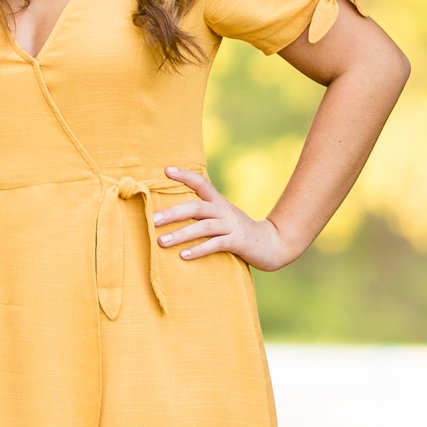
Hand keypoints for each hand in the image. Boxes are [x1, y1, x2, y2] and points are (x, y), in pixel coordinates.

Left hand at [153, 165, 287, 272]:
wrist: (273, 245)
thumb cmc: (240, 232)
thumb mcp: (223, 218)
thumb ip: (204, 215)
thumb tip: (173, 214)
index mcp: (219, 202)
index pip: (201, 183)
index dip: (185, 175)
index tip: (165, 170)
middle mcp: (224, 210)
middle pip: (196, 206)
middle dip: (173, 212)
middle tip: (153, 219)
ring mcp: (232, 226)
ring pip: (203, 227)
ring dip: (181, 234)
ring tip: (161, 242)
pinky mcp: (238, 242)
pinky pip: (216, 244)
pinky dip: (199, 249)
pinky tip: (184, 256)